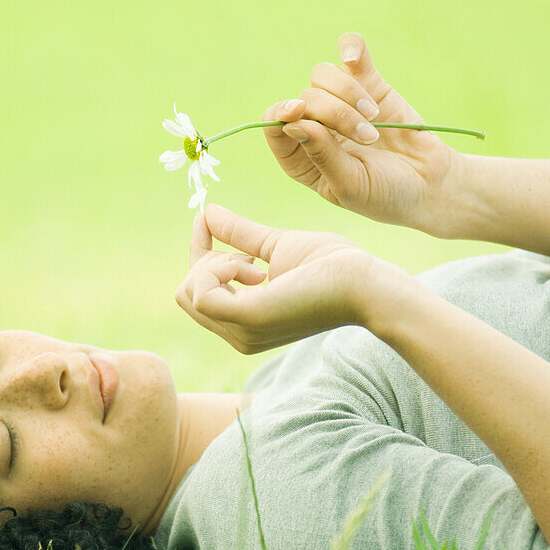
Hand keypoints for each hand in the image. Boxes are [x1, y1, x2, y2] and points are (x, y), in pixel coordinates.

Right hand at [175, 205, 381, 353]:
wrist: (364, 283)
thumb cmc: (332, 267)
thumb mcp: (276, 246)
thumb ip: (240, 235)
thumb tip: (206, 212)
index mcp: (245, 324)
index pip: (196, 292)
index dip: (197, 253)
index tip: (208, 221)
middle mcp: (239, 336)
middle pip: (185, 294)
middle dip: (207, 262)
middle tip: (251, 257)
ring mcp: (241, 333)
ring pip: (188, 292)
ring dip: (217, 264)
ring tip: (258, 265)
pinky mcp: (247, 320)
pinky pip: (200, 291)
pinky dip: (219, 268)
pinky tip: (255, 268)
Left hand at [264, 32, 457, 229]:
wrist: (431, 185)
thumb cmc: (385, 194)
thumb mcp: (350, 184)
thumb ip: (321, 154)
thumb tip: (292, 122)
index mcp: (301, 159)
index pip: (275, 127)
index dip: (281, 113)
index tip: (297, 110)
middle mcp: (315, 128)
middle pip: (305, 99)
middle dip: (335, 115)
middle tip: (368, 138)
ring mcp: (340, 103)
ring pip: (323, 77)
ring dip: (348, 94)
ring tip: (374, 119)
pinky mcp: (368, 84)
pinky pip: (350, 54)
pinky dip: (350, 48)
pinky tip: (353, 59)